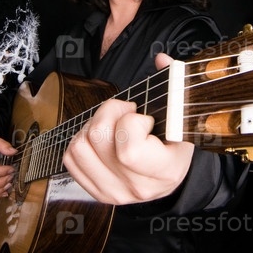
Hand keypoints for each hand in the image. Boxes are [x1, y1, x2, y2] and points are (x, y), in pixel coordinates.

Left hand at [62, 52, 193, 204]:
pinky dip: (81, 139)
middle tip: (126, 112)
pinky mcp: (96, 191)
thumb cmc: (174, 143)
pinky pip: (70, 158)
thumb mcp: (181, 118)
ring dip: (93, 125)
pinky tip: (101, 138)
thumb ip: (174, 86)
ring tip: (113, 124)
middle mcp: (138, 187)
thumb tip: (162, 60)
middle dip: (109, 111)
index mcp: (165, 172)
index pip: (129, 149)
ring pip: (80, 146)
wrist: (167, 176)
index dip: (131, 121)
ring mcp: (114, 192)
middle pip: (98, 138)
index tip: (143, 117)